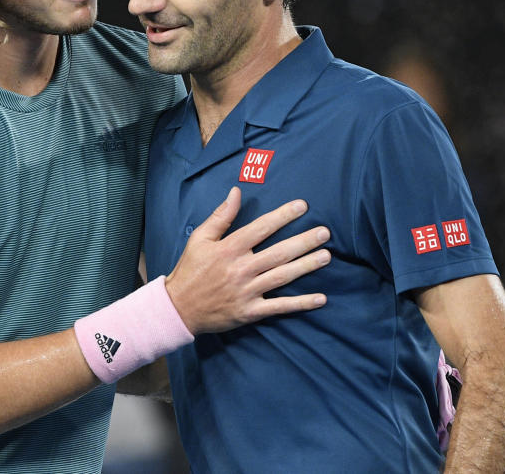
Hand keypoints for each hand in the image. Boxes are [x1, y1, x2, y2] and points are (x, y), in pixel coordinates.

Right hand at [165, 187, 329, 334]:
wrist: (178, 308)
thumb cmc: (190, 269)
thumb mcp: (200, 238)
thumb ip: (221, 216)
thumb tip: (236, 192)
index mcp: (229, 249)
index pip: (261, 228)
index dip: (283, 216)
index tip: (303, 206)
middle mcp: (241, 269)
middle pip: (278, 253)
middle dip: (303, 242)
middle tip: (325, 233)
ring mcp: (247, 291)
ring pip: (282, 277)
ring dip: (306, 266)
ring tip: (326, 256)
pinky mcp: (250, 311)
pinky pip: (280, 307)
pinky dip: (301, 303)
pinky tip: (320, 298)